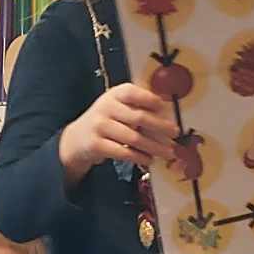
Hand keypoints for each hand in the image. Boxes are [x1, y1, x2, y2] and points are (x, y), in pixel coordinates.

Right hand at [60, 84, 176, 178]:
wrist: (77, 139)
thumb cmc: (106, 122)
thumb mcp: (118, 108)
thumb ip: (137, 108)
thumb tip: (167, 116)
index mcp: (114, 94)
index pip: (133, 93)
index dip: (151, 100)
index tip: (166, 108)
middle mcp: (106, 107)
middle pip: (138, 117)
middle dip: (160, 127)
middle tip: (175, 134)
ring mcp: (99, 126)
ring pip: (133, 138)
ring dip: (154, 147)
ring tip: (168, 153)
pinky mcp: (96, 145)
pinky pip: (123, 152)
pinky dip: (140, 157)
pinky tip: (150, 160)